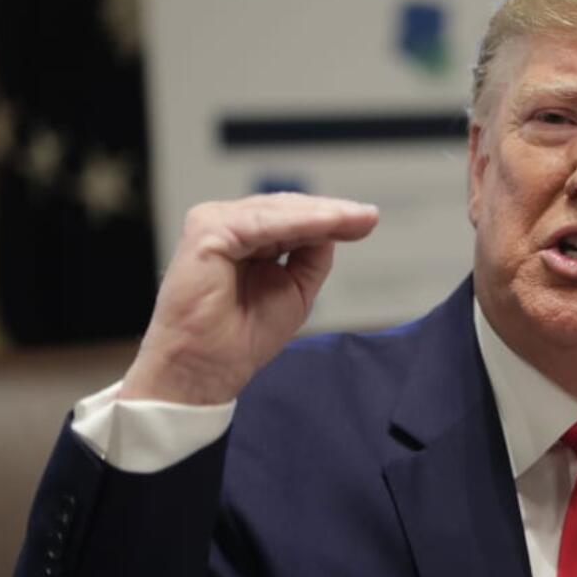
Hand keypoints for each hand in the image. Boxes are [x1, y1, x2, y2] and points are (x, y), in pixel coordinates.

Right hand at [119, 194, 378, 404]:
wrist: (207, 368)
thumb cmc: (240, 337)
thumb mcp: (294, 289)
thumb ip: (311, 256)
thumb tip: (338, 226)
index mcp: (245, 239)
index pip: (292, 217)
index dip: (331, 218)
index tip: (367, 220)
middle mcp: (228, 226)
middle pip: (287, 208)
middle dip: (332, 212)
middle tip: (369, 217)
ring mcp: (214, 225)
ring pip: (278, 211)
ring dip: (322, 214)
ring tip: (356, 219)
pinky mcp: (207, 232)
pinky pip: (263, 223)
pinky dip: (299, 223)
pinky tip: (329, 223)